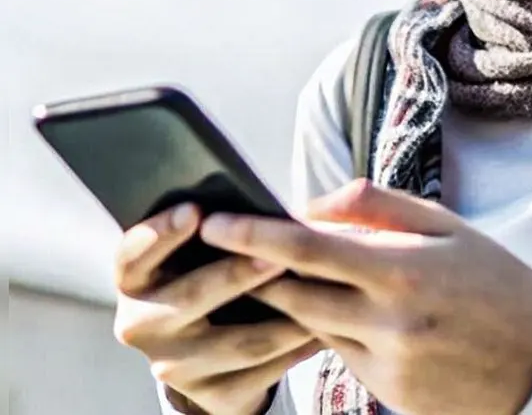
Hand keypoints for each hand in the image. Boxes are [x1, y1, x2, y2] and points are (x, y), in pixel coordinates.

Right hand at [112, 204, 322, 414]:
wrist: (209, 356)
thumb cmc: (209, 281)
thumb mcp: (197, 257)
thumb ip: (213, 232)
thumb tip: (256, 208)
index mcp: (134, 282)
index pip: (133, 255)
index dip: (161, 233)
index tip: (194, 211)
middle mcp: (143, 325)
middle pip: (192, 297)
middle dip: (238, 274)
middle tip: (277, 255)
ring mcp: (175, 366)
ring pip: (242, 341)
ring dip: (286, 316)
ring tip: (322, 292)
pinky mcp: (212, 395)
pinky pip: (265, 371)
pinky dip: (298, 348)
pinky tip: (325, 329)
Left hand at [200, 179, 531, 414]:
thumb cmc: (495, 279)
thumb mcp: (447, 226)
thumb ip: (376, 207)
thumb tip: (312, 203)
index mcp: (404, 270)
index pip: (308, 249)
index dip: (254, 234)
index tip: (216, 221)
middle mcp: (389, 322)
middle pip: (293, 296)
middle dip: (257, 273)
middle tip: (230, 249)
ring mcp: (387, 364)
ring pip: (312, 329)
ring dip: (294, 303)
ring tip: (288, 276)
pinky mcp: (389, 394)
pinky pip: (340, 357)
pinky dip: (332, 332)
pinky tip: (347, 313)